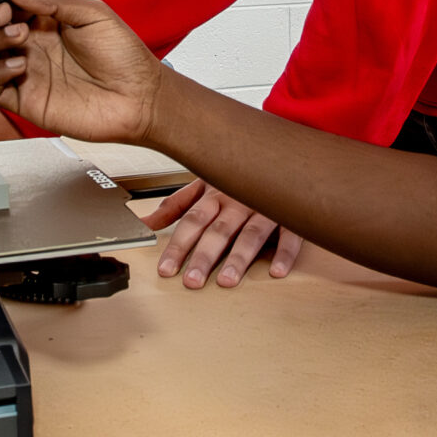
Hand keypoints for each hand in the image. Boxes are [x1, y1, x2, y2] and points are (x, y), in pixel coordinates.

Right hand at [0, 0, 166, 143]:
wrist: (139, 97)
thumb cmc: (123, 55)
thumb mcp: (93, 14)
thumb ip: (53, 0)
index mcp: (46, 21)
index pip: (10, 4)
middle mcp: (32, 45)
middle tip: (5, 14)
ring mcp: (27, 72)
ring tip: (19, 36)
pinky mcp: (25, 100)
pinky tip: (20, 65)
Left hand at [143, 179, 304, 288]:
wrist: (278, 155)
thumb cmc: (238, 175)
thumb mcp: (204, 185)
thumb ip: (176, 206)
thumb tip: (145, 223)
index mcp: (215, 194)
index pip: (192, 221)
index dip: (178, 246)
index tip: (166, 270)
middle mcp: (239, 200)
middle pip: (219, 230)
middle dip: (204, 256)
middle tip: (192, 280)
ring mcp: (266, 207)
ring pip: (251, 233)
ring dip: (239, 257)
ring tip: (227, 280)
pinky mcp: (291, 215)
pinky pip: (290, 234)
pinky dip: (285, 252)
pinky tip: (277, 271)